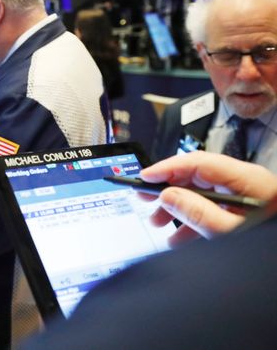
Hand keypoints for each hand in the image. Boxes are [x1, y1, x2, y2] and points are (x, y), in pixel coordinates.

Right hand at [141, 152, 276, 243]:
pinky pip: (212, 209)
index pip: (198, 162)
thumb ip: (197, 213)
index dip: (167, 168)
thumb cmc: (270, 244)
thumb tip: (167, 195)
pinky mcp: (245, 212)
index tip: (143, 177)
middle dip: (168, 189)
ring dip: (177, 209)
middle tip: (142, 198)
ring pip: (202, 195)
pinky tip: (179, 238)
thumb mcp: (230, 232)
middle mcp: (246, 183)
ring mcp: (246, 197)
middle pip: (197, 177)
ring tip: (158, 224)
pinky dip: (193, 222)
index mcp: (247, 180)